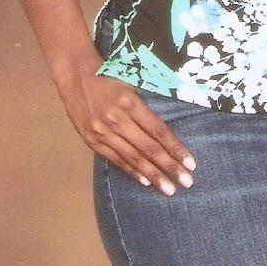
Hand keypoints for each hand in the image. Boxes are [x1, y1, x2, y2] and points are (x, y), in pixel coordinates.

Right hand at [58, 56, 197, 195]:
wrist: (75, 76)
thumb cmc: (109, 76)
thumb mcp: (131, 84)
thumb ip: (145, 108)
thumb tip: (166, 133)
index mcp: (129, 102)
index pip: (158, 131)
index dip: (175, 149)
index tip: (190, 163)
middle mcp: (116, 119)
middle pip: (148, 148)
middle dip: (169, 167)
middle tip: (186, 182)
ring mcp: (102, 132)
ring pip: (132, 158)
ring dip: (153, 175)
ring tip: (169, 189)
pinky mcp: (91, 141)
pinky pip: (115, 160)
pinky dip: (131, 172)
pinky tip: (145, 181)